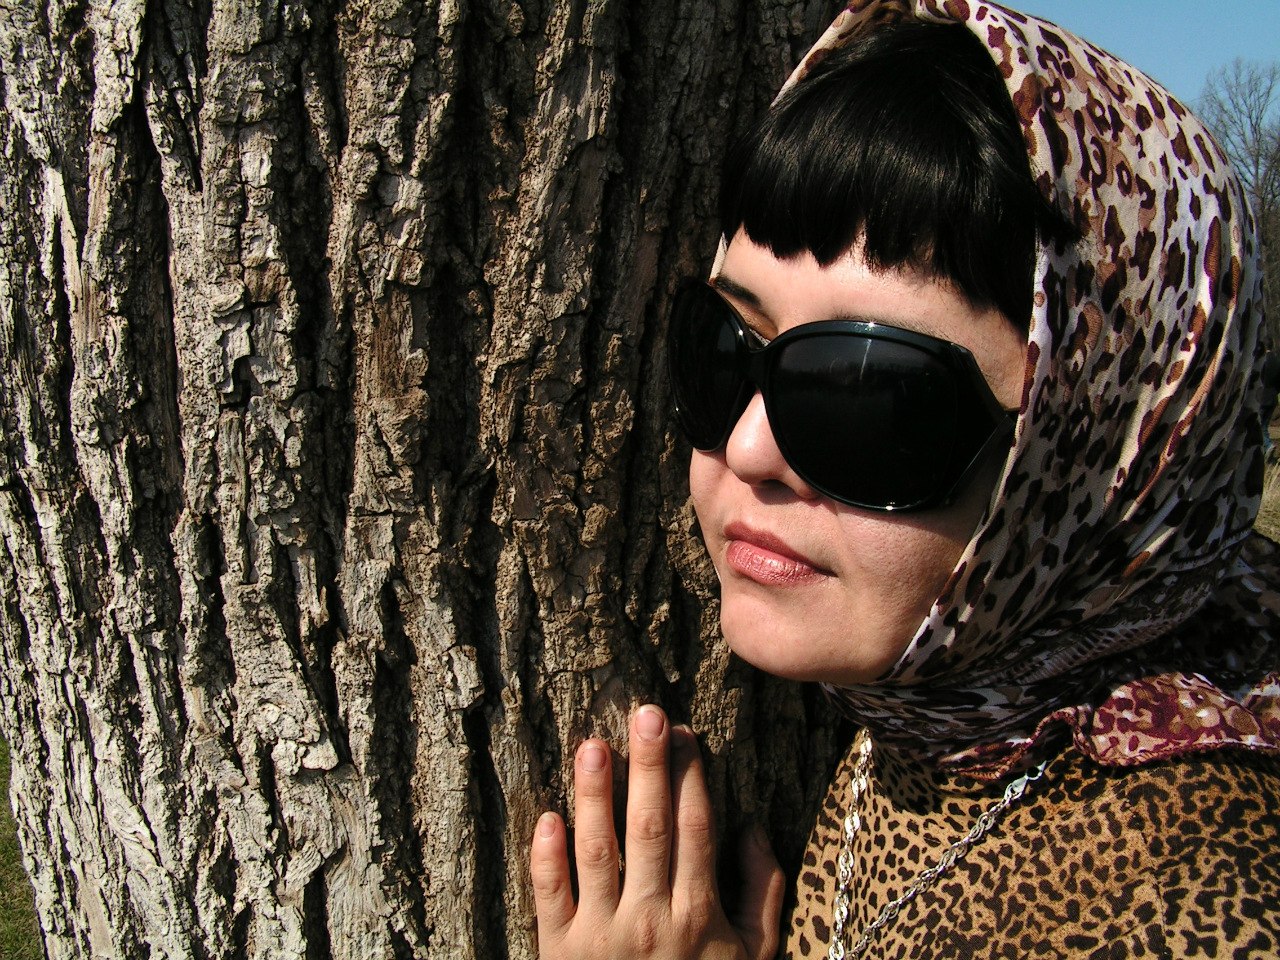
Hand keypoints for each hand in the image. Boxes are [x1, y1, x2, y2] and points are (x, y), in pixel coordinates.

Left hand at [530, 704, 783, 959]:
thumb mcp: (754, 957)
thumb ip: (762, 892)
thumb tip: (753, 826)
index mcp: (698, 915)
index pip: (695, 829)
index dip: (690, 778)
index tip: (684, 734)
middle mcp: (650, 919)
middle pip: (650, 829)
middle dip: (648, 768)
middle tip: (645, 713)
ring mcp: (602, 937)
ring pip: (596, 853)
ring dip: (594, 797)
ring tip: (592, 746)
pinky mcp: (559, 954)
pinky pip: (551, 899)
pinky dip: (546, 859)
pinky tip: (547, 818)